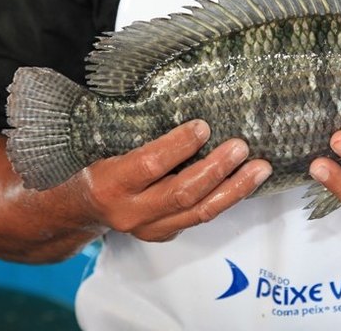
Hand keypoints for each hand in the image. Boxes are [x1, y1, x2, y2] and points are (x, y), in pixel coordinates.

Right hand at [67, 120, 271, 241]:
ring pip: (200, 213)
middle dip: (216, 170)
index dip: (179, 146)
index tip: (203, 126)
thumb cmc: (94, 165)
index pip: (150, 165)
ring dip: (234, 189)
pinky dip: (226, 198)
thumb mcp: (104, 145)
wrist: (80, 209)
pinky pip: (201, 217)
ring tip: (260, 169)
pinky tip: (245, 181)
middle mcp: (131, 212)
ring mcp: (150, 228)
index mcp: (110, 183)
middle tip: (241, 147)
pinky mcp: (165, 234)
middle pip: (182, 194)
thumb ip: (139, 134)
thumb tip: (186, 107)